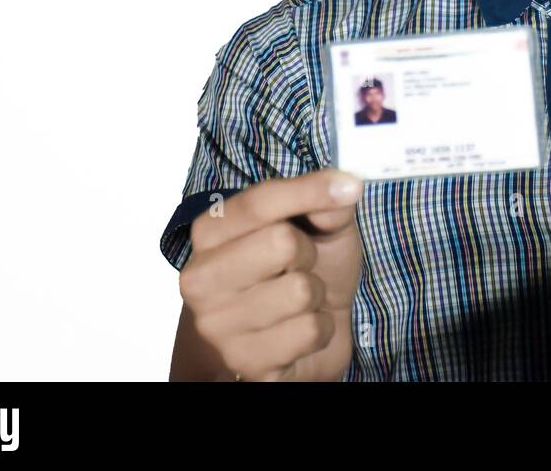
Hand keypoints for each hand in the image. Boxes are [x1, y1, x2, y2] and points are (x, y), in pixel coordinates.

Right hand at [179, 169, 364, 380]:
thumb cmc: (301, 272)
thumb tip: (342, 189)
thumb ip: (325, 202)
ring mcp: (217, 326)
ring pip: (299, 290)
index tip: (349, 187)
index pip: (260, 201)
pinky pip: (308, 331)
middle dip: (308, 253)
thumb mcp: (319, 227)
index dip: (311, 190)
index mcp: (210, 232)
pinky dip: (320, 329)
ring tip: (298, 301)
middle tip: (299, 265)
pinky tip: (299, 330)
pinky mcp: (243, 363)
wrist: (297, 338)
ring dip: (315, 295)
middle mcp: (201, 278)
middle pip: (282, 242)